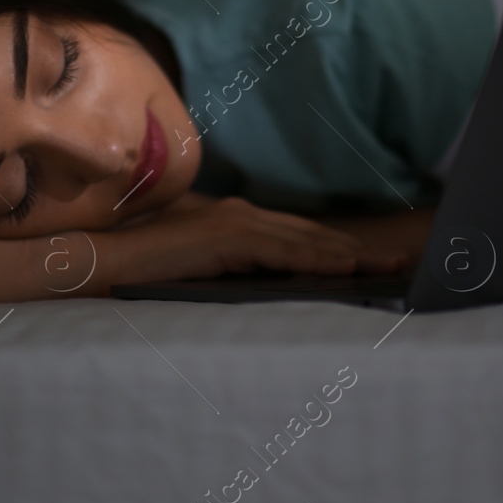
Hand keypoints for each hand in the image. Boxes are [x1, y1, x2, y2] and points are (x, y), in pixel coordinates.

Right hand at [103, 196, 411, 287]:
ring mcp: (235, 221)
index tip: (372, 260)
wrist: (105, 262)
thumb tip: (267, 289)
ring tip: (386, 267)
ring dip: (349, 254)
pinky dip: (317, 260)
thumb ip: (232, 270)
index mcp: (235, 219)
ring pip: (305, 241)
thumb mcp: (200, 270)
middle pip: (311, 234)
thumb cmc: (145, 272)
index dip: (336, 246)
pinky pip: (283, 251)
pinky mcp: (226, 236)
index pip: (298, 234)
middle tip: (398, 262)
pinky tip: (346, 270)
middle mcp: (241, 213)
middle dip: (356, 249)